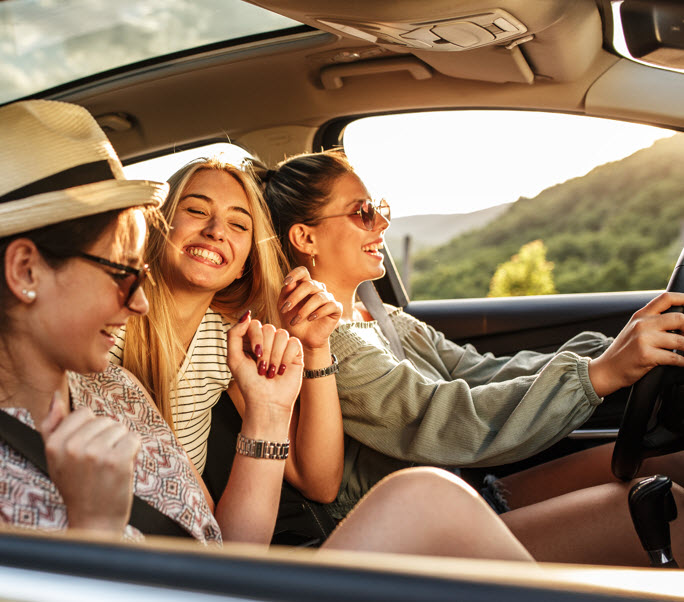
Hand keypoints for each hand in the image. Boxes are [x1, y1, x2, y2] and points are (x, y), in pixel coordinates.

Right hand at [39, 391, 139, 534]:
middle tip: (99, 464)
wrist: (94, 520)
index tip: (86, 453)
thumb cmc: (77, 486)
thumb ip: (53, 426)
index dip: (92, 431)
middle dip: (108, 438)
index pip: (84, 413)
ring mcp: (95, 453)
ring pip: (121, 428)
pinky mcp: (117, 461)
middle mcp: (72, 447)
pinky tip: (124, 468)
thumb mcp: (56, 458)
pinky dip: (135, 451)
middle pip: (105, 419)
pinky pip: (135, 438)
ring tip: (110, 467)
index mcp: (54, 444)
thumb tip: (55, 397)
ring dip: (122, 445)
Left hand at [227, 311, 303, 422]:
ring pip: (282, 335)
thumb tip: (247, 314)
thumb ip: (234, 334)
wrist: (267, 402)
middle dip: (266, 351)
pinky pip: (294, 343)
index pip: (254, 324)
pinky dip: (287, 358)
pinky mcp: (295, 353)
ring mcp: (282, 346)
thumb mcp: (233, 358)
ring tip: (272, 372)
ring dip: (275, 357)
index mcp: (251, 340)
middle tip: (263, 368)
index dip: (256, 338)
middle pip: (269, 328)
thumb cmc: (249, 382)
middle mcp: (267, 340)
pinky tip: (283, 370)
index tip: (255, 355)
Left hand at [278, 267, 341, 349]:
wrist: (304, 339)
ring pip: (319, 297)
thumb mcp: (284, 308)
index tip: (285, 282)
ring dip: (304, 309)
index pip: (303, 272)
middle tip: (285, 309)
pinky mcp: (336, 308)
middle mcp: (318, 289)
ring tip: (295, 320)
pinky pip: (330, 305)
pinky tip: (310, 319)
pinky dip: (319, 312)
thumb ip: (285, 294)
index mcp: (305, 285)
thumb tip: (289, 283)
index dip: (295, 274)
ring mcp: (328, 298)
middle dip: (295, 297)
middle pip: (309, 284)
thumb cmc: (293, 321)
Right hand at [589, 292, 683, 396]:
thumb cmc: (623, 352)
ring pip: (681, 341)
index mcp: (640, 315)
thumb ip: (652, 322)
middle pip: (679, 318)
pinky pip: (675, 358)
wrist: (606, 370)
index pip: (666, 298)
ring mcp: (643, 339)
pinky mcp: (645, 355)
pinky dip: (683, 362)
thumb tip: (680, 322)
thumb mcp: (634, 330)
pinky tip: (683, 363)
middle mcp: (642, 324)